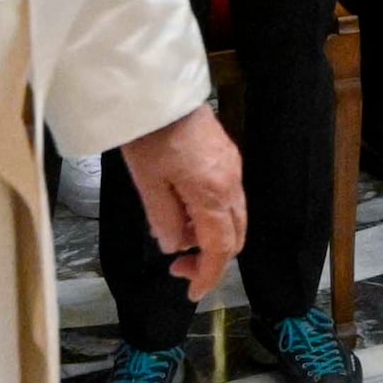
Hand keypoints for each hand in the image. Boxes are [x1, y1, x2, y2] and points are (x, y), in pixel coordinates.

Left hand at [116, 106, 245, 302]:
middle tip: (177, 266)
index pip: (220, 247)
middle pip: (235, 235)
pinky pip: (228, 198)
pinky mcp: (227, 157)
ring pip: (234, 218)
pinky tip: (183, 211)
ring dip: (210, 236)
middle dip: (211, 258)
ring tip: (174, 234)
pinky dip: (211, 216)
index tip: (193, 292)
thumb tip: (173, 246)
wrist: (158, 90)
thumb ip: (163, 220)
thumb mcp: (147, 183)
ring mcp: (233, 168)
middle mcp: (231, 183)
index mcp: (213, 193)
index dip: (208, 274)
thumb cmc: (149, 136)